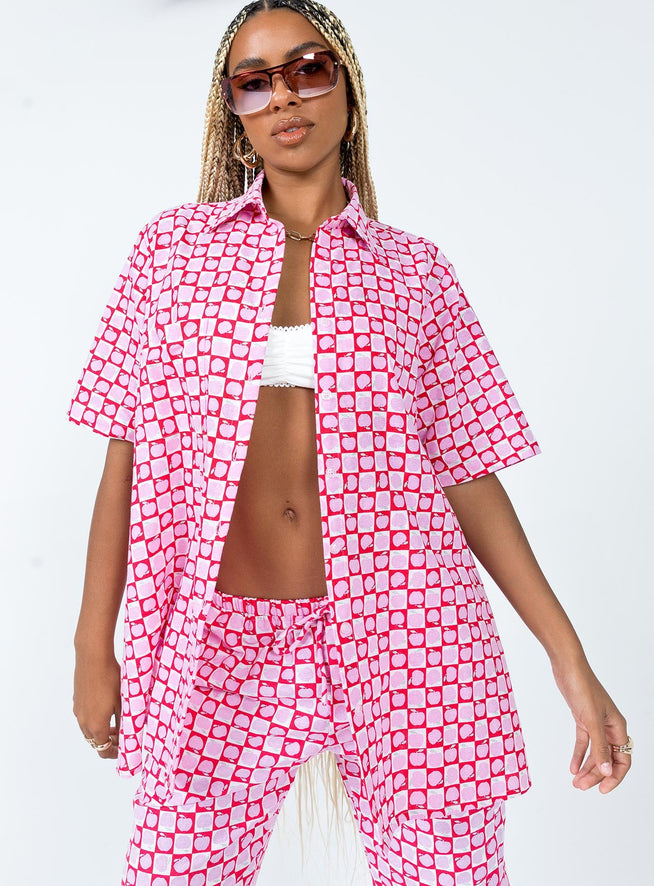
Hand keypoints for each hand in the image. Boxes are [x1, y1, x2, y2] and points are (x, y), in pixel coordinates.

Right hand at [73, 648, 120, 759]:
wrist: (93, 658)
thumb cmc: (111, 678)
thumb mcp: (123, 702)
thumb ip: (124, 722)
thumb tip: (128, 736)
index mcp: (96, 725)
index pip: (103, 750)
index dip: (115, 753)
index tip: (125, 750)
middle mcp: (83, 722)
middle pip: (95, 742)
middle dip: (108, 743)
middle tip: (122, 737)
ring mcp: (78, 711)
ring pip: (88, 730)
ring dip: (100, 731)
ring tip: (115, 723)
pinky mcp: (77, 701)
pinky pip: (84, 718)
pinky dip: (94, 720)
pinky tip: (105, 708)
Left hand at [551, 657, 630, 793]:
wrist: (568, 667)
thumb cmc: (583, 688)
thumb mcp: (591, 720)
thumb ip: (600, 747)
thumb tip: (607, 772)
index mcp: (618, 727)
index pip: (622, 760)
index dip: (614, 777)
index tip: (602, 790)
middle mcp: (610, 727)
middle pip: (607, 759)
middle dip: (596, 775)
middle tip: (580, 787)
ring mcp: (596, 723)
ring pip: (595, 752)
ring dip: (586, 767)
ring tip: (575, 782)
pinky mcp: (583, 719)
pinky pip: (584, 742)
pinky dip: (578, 755)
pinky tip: (572, 767)